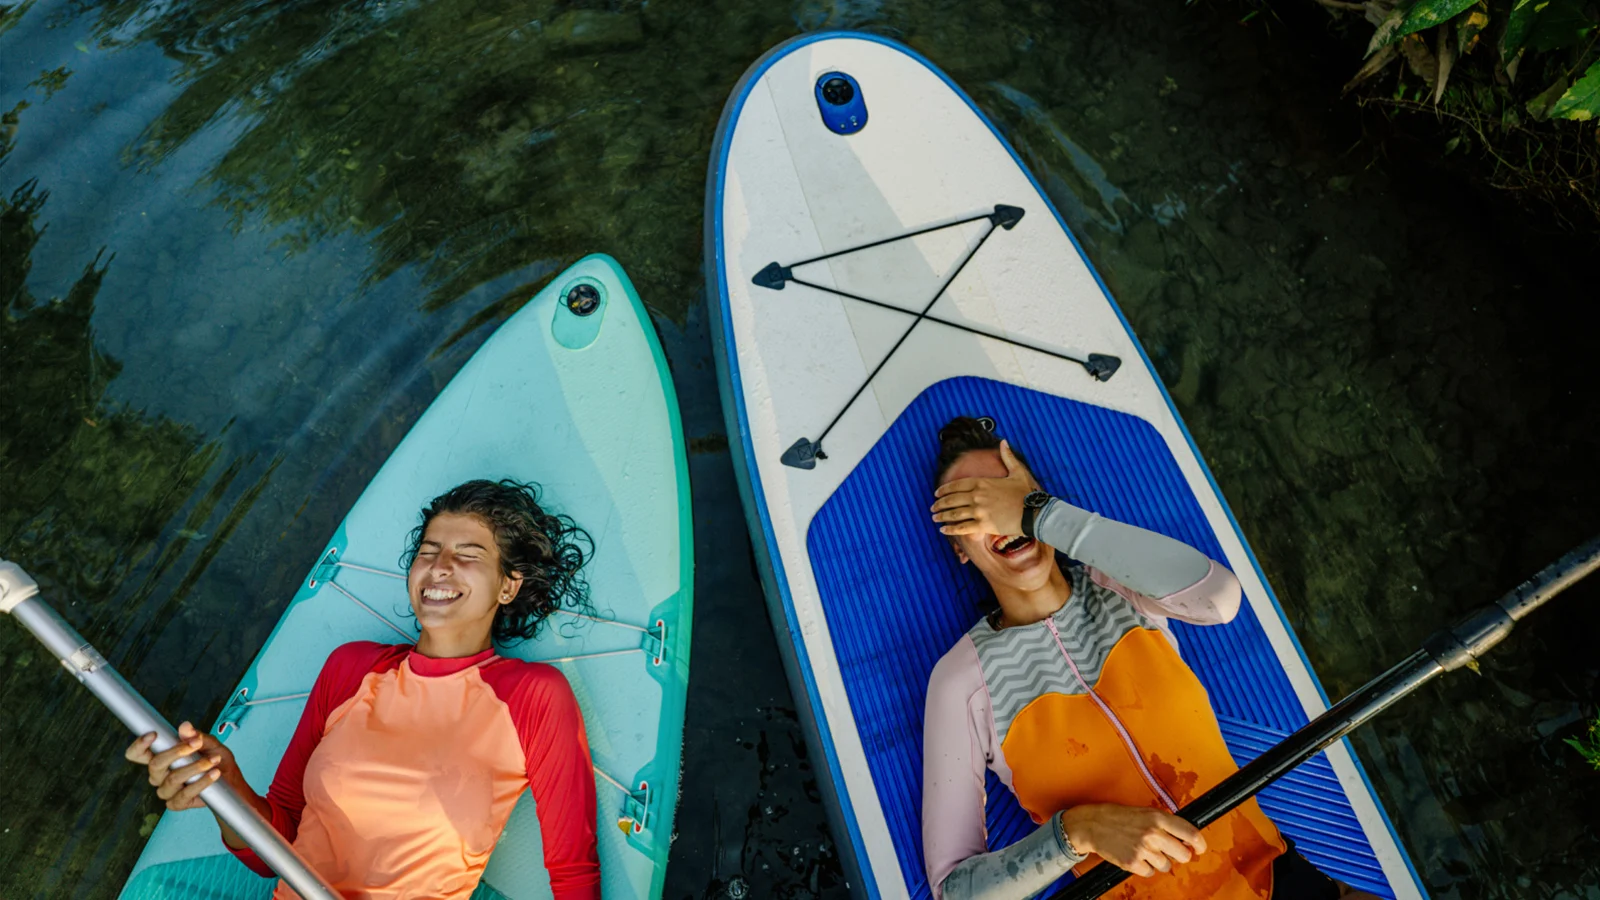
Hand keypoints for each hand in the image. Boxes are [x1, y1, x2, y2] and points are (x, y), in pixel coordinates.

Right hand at [125, 721, 237, 811]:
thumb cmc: (215, 759)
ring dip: (195, 767)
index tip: (153, 734)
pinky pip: (184, 795)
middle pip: (155, 765)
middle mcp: (158, 775)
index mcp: (160, 757)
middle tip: (197, 743)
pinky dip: (201, 783)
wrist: (230, 781)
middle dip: (176, 752)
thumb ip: (196, 736)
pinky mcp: (176, 803)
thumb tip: (185, 726)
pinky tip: (214, 774)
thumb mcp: (210, 744)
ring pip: (172, 779)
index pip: (138, 754)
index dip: (139, 745)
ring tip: (214, 760)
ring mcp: (166, 791)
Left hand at [930, 440, 1038, 536]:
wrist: (1035, 512)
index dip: (944, 490)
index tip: (937, 493)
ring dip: (942, 516)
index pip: (957, 485)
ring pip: (954, 514)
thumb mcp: (1017, 471)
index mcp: (982, 482)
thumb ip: (1007, 457)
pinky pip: (962, 527)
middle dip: (939, 504)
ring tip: (935, 518)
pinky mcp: (983, 525)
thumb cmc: (1027, 493)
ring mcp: (979, 511)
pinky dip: (951, 529)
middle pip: (952, 499)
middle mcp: (977, 496)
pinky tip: (943, 530)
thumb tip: (1004, 442)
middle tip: (932, 507)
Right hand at [1060, 804, 1206, 877]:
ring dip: (1159, 861)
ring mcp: (1143, 849)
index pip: (1190, 833)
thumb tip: (1187, 838)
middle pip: (1183, 855)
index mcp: (1158, 818)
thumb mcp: (1146, 812)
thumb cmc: (1119, 817)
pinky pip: (1151, 872)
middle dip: (1179, 855)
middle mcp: (1153, 833)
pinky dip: (1145, 867)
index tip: (1200, 848)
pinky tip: (1137, 856)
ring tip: (1146, 850)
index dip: (1200, 844)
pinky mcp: (1133, 863)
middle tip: (1170, 850)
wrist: (1094, 824)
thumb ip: (1166, 823)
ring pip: (1167, 865)